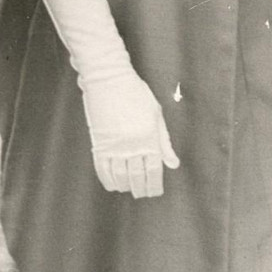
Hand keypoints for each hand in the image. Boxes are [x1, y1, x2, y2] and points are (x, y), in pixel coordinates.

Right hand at [80, 69, 178, 198]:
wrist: (108, 78)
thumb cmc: (135, 92)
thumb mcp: (155, 114)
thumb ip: (164, 141)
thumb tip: (173, 164)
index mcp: (149, 137)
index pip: (154, 171)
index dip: (155, 185)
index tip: (155, 192)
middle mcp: (133, 144)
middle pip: (137, 176)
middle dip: (141, 189)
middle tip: (142, 193)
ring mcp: (114, 144)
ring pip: (120, 175)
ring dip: (125, 186)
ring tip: (128, 189)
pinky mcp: (99, 141)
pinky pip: (102, 167)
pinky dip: (107, 179)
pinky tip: (112, 184)